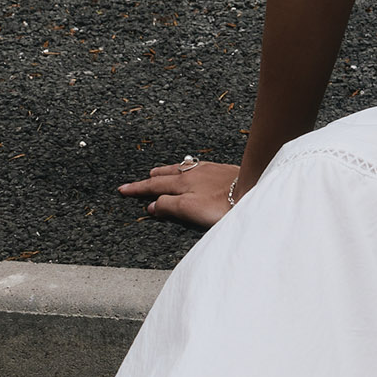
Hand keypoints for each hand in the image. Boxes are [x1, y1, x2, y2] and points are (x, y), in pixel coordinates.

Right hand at [118, 159, 241, 226]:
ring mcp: (208, 170)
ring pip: (181, 169)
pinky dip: (185, 168)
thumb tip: (152, 206)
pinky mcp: (222, 171)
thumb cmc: (223, 205)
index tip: (123, 189)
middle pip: (165, 175)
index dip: (138, 189)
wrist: (253, 190)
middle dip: (149, 179)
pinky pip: (196, 167)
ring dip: (166, 172)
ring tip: (158, 172)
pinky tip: (191, 169)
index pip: (154, 186)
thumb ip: (168, 206)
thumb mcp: (189, 209)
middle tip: (137, 181)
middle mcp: (193, 173)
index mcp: (182, 183)